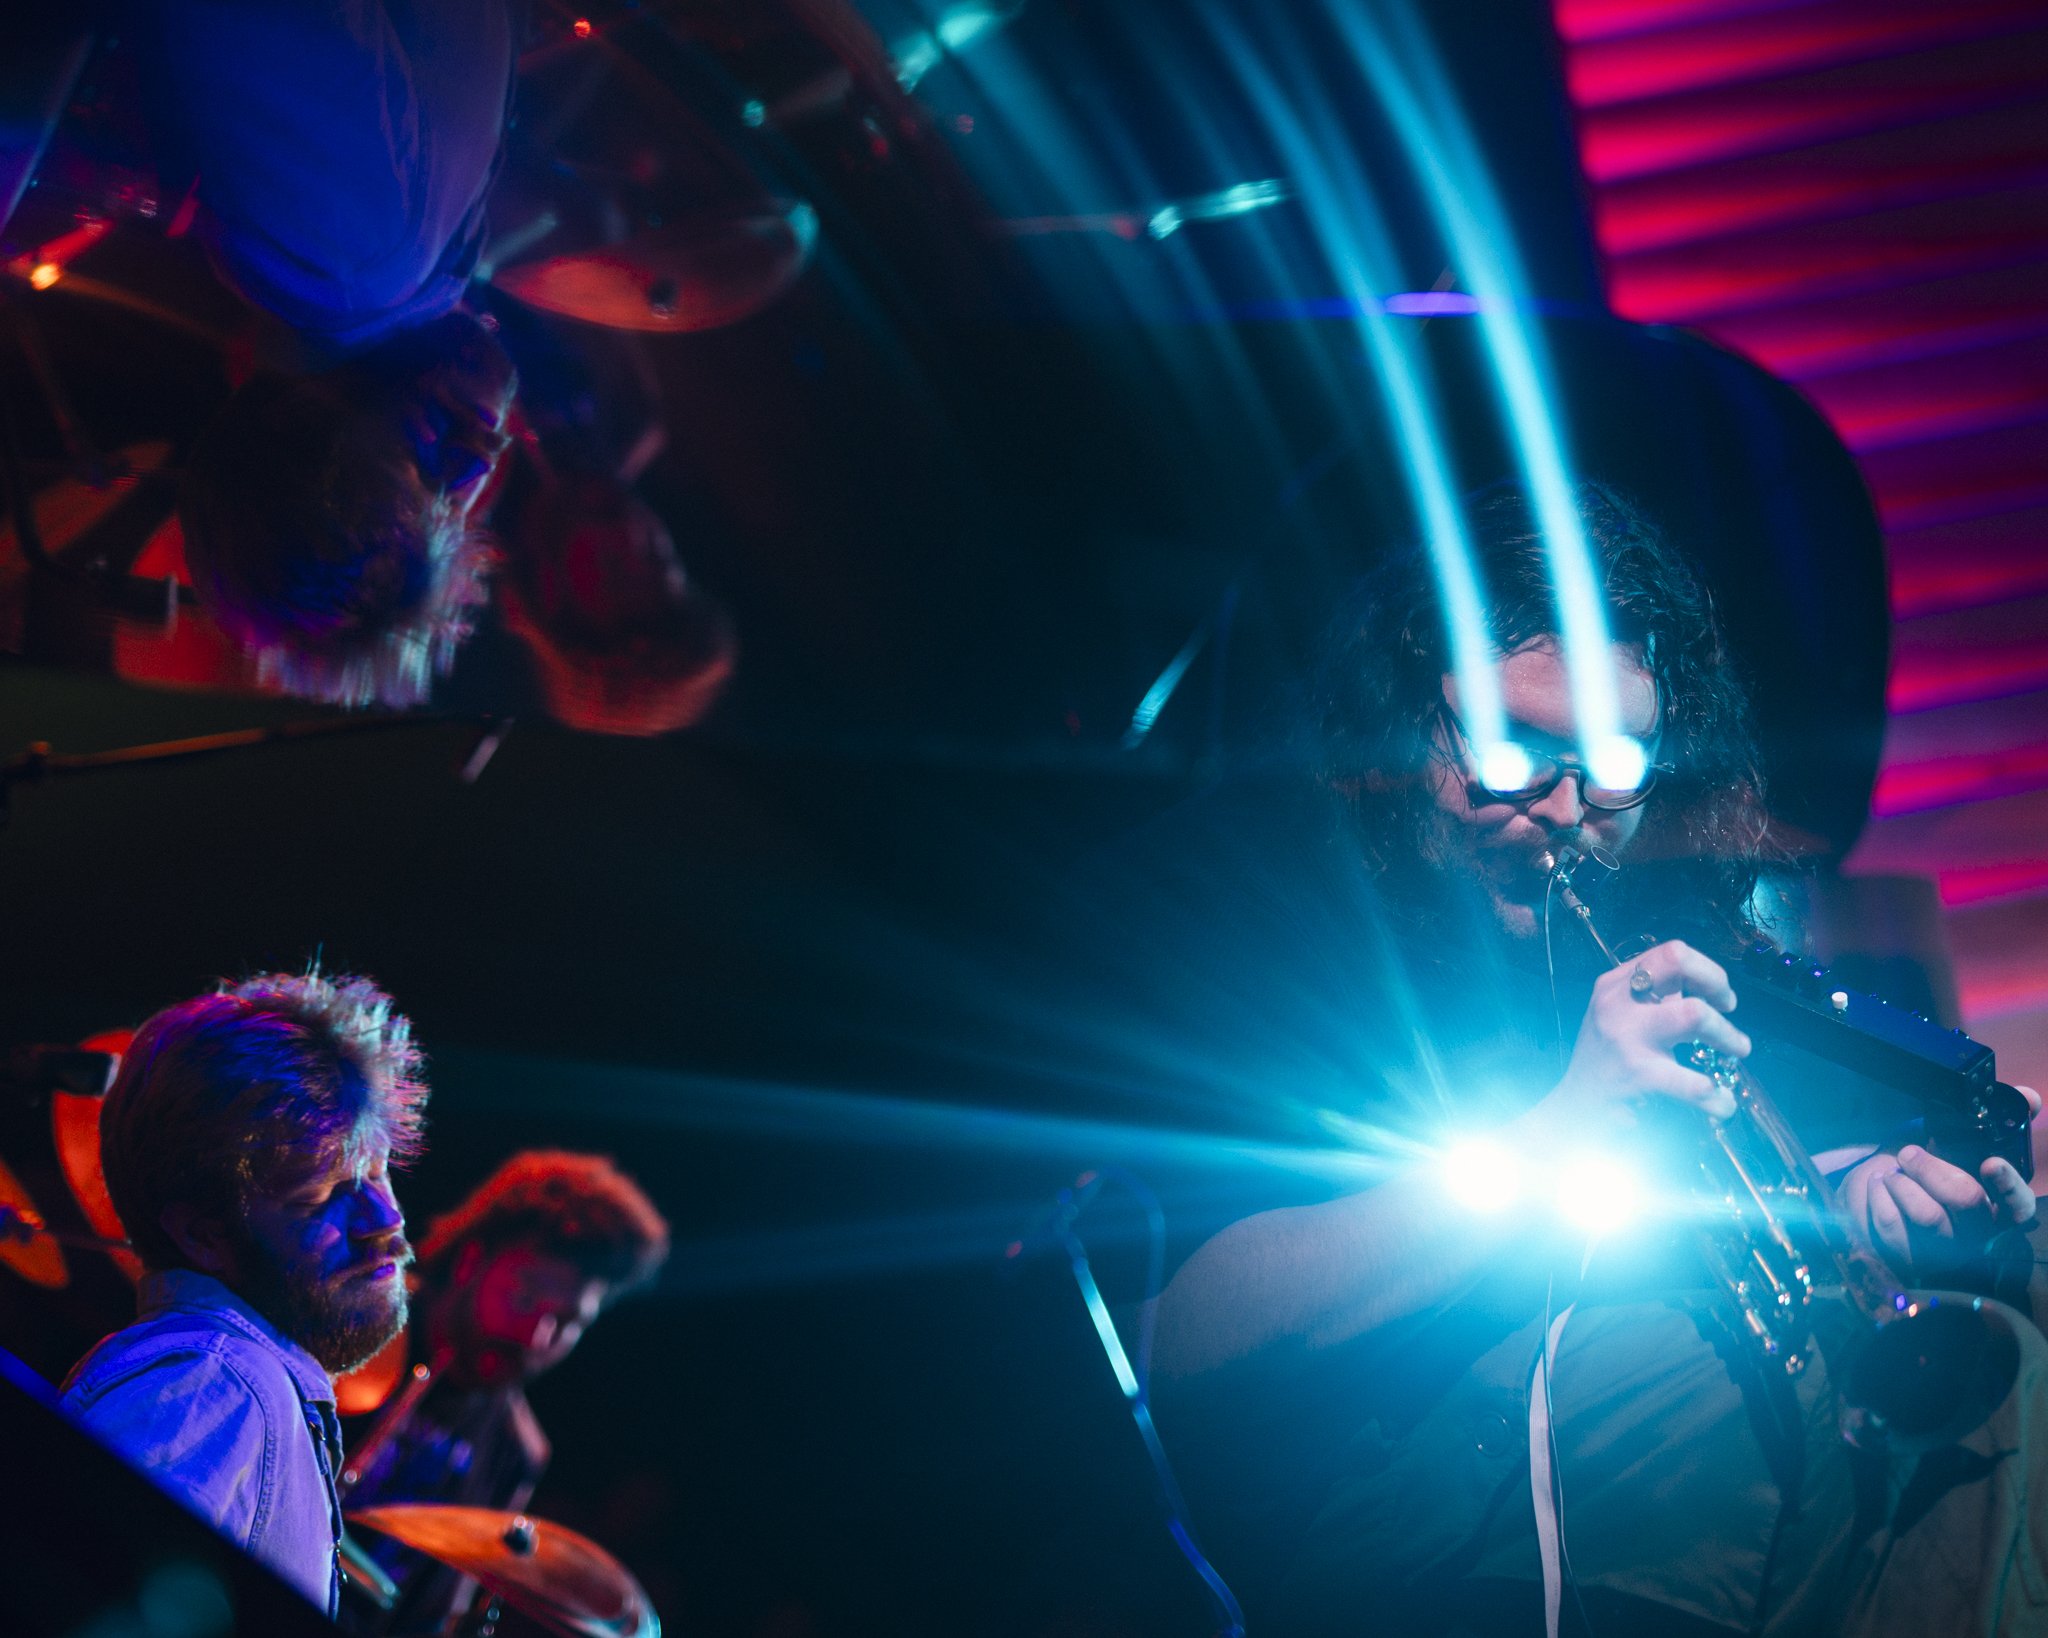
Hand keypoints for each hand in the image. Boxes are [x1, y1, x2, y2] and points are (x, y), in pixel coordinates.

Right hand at [1540, 940, 1751, 1127]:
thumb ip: (1654, 999)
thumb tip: (1703, 990)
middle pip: (1680, 966)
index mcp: (1615, 984)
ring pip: (1694, 1014)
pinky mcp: (1637, 1075)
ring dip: (1728, 1035)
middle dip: (1718, 986)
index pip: (1670, 952)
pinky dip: (1717, 1095)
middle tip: (1729, 1012)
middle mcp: (1616, 1002)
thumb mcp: (1618, 1016)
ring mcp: (1626, 1037)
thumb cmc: (1604, 1060)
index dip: (1706, 970)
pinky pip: (1694, 1082)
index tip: (1720, 996)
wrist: (1573, 1107)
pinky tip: (1722, 1104)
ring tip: (1738, 1051)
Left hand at [1838, 1086, 2040, 1279]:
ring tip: (1891, 1170)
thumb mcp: (1962, 1140)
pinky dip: (1878, 1196)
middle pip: (1965, 1200)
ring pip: (1927, 1216)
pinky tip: (1876, 1183)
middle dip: (1933, 1168)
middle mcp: (1976, 1232)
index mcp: (1996, 1206)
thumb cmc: (1932, 1165)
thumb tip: (2030, 1096)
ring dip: (1903, 1183)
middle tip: (1909, 1153)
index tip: (1990, 1162)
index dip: (2009, 1186)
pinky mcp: (1907, 1257)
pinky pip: (1891, 1226)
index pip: (2020, 1206)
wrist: (1882, 1187)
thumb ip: (2001, 1120)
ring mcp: (1943, 1249)